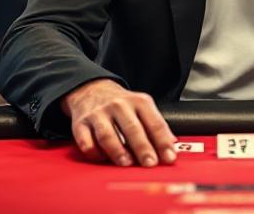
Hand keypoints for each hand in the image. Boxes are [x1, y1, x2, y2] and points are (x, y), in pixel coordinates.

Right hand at [60, 79, 177, 167]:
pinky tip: (103, 159)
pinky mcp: (81, 124)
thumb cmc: (121, 104)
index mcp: (138, 101)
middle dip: (142, 147)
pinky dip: (95, 153)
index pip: (154, 122)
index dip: (163, 141)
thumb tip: (172, 144)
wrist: (92, 89)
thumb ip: (156, 124)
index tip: (169, 157)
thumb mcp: (142, 106)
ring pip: (108, 135)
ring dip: (118, 151)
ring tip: (127, 163)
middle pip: (132, 128)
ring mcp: (99, 114)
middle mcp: (118, 105)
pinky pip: (87, 142)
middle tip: (150, 163)